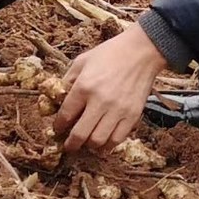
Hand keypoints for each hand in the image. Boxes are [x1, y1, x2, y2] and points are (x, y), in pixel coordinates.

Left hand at [53, 21, 163, 152]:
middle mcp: (100, 101)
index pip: (66, 115)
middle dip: (71, 144)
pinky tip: (103, 143)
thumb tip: (58, 99)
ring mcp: (118, 110)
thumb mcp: (81, 61)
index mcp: (84, 86)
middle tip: (68, 146)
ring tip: (86, 144)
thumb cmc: (109, 54)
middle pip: (81, 134)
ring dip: (89, 146)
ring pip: (99, 141)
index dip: (59, 126)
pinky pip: (118, 138)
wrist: (140, 52)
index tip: (57, 129)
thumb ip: (68, 80)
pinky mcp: (133, 115)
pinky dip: (108, 145)